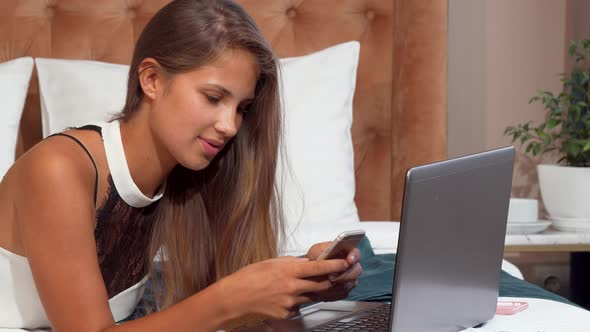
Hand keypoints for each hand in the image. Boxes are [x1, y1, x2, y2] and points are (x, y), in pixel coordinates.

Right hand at [217, 256, 349, 319]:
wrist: (236, 297)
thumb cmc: (250, 277)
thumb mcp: (273, 263)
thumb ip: (292, 264)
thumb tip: (307, 264)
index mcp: (289, 270)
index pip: (319, 268)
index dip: (334, 265)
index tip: (344, 262)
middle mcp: (292, 287)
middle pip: (321, 285)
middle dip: (331, 280)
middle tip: (336, 276)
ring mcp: (290, 302)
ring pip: (310, 296)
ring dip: (311, 291)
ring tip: (298, 285)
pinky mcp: (287, 313)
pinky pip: (298, 307)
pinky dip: (297, 301)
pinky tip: (284, 297)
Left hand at [304, 242, 362, 301]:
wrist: (308, 272)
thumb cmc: (314, 259)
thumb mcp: (317, 249)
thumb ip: (327, 248)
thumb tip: (334, 249)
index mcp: (347, 253)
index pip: (356, 254)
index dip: (354, 257)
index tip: (349, 260)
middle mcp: (351, 266)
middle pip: (356, 270)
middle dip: (345, 274)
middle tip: (332, 276)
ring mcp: (350, 279)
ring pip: (351, 283)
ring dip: (339, 284)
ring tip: (328, 282)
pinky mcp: (345, 290)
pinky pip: (344, 293)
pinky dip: (335, 292)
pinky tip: (326, 290)